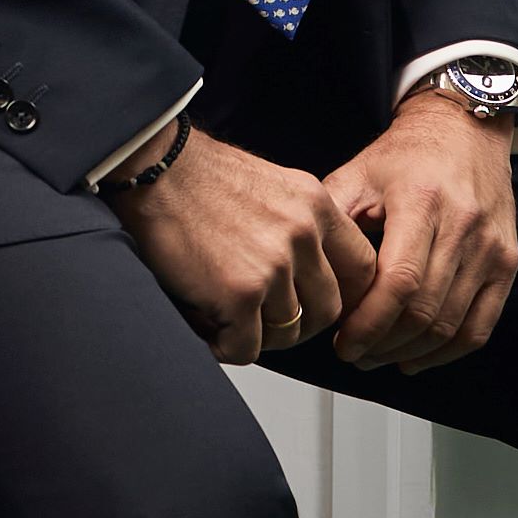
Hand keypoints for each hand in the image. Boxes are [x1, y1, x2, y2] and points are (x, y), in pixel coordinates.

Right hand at [112, 123, 376, 366]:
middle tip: (265, 320)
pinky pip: (247, 348)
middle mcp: (303, 235)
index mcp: (317, 206)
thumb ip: (303, 225)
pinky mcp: (240, 293)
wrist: (153, 168)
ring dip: (255, 333)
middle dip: (299, 324)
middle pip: (329, 310)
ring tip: (225, 314)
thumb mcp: (276, 185)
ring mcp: (274, 266)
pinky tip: (207, 325)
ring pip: (287, 333)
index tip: (322, 306)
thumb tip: (314, 273)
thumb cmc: (200, 177)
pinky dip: (224, 345)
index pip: (364, 268)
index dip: (347, 296)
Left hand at [323, 86, 517, 376]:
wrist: (465, 131)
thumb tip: (308, 277)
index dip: (368, 323)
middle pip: (423, 311)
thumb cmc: (406, 156)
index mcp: (421, 200)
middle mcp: (463, 224)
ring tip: (377, 355)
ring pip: (450, 325)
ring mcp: (491, 246)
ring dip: (409, 352)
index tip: (342, 340)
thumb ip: (330, 223)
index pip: (398, 282)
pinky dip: (446, 352)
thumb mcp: (356, 175)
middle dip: (382, 344)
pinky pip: (480, 327)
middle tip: (353, 352)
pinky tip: (416, 356)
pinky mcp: (507, 262)